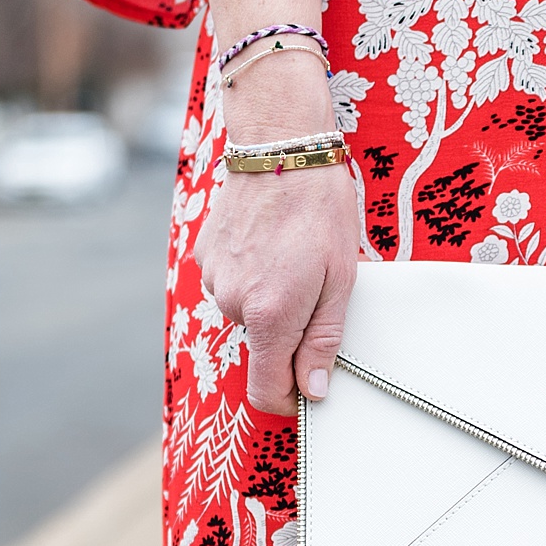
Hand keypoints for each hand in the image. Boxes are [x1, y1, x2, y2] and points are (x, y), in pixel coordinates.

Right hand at [193, 160, 359, 416]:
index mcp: (270, 315)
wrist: (278, 144)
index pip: (266, 390)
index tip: (307, 391)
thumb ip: (323, 341)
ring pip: (248, 315)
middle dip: (290, 334)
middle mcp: (234, 303)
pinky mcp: (204, 257)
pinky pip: (232, 286)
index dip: (288, 401)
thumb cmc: (320, 208)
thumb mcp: (341, 280)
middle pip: (263, 348)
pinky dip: (253, 277)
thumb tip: (313, 391)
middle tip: (317, 291)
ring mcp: (214, 279)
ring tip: (294, 259)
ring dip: (271, 301)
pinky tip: (270, 245)